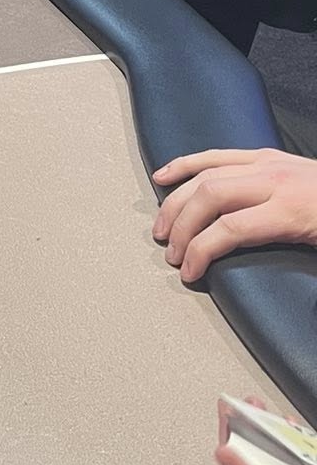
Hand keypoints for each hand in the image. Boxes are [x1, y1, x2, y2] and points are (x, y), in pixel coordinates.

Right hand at [152, 148, 316, 282]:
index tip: (189, 272)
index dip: (202, 250)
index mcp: (291, 209)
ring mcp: (266, 163)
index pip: (231, 228)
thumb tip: (300, 309)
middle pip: (211, 197)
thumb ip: (313, 282)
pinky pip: (217, 155)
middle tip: (171, 253)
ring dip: (177, 200)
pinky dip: (187, 164)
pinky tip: (165, 176)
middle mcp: (273, 181)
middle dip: (182, 226)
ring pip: (207, 174)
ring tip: (162, 226)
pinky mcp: (264, 155)